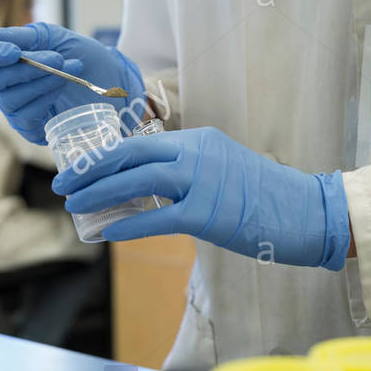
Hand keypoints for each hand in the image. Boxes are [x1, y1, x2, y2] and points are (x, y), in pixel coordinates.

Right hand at [0, 23, 146, 143]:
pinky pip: (25, 115)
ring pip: (10, 99)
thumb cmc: (83, 56)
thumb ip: (23, 37)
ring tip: (67, 69)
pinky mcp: (30, 128)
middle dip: (26, 68)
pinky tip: (63, 87)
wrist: (112, 81)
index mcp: (0, 59)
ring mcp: (14, 109)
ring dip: (41, 81)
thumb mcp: (54, 38)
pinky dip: (46, 98)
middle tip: (57, 58)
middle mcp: (1, 85)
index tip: (12, 53)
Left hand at [51, 127, 349, 269]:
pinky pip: (158, 218)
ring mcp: (204, 181)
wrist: (308, 212)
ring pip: (138, 181)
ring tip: (74, 206)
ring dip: (100, 193)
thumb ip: (189, 174)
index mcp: (200, 140)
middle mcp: (198, 152)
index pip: (140, 142)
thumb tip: (147, 193)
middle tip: (62, 184)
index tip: (79, 167)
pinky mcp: (209, 214)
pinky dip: (128, 224)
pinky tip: (107, 231)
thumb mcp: (224, 170)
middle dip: (91, 170)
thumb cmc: (266, 198)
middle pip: (131, 154)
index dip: (104, 155)